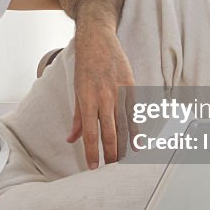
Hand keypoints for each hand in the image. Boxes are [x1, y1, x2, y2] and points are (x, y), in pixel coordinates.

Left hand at [67, 28, 134, 167]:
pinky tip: (137, 143)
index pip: (90, 132)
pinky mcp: (132, 87)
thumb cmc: (85, 66)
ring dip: (125, 146)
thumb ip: (76, 117)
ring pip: (125, 126)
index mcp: (88, 99)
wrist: (98, 40)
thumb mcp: (76, 90)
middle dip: (111, 154)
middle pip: (110, 133)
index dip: (92, 152)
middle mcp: (105, 97)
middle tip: (110, 170)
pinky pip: (135, 113)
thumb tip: (71, 139)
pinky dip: (136, 129)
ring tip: (124, 162)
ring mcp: (120, 92)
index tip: (93, 167)